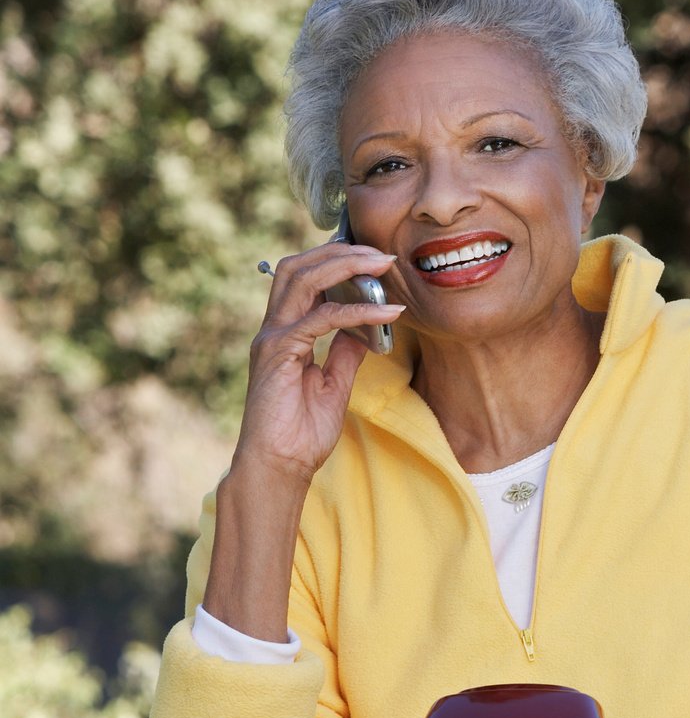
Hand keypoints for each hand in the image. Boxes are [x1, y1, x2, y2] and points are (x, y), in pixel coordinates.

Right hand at [234, 242, 403, 489]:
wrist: (280, 466)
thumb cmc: (301, 432)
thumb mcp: (334, 384)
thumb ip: (346, 352)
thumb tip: (367, 328)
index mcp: (285, 332)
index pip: (305, 278)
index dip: (338, 261)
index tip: (377, 261)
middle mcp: (274, 328)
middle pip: (299, 266)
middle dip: (341, 251)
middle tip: (383, 252)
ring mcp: (273, 338)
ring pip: (304, 279)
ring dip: (346, 265)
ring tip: (384, 264)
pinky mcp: (279, 353)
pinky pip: (322, 318)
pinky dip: (358, 311)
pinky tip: (388, 311)